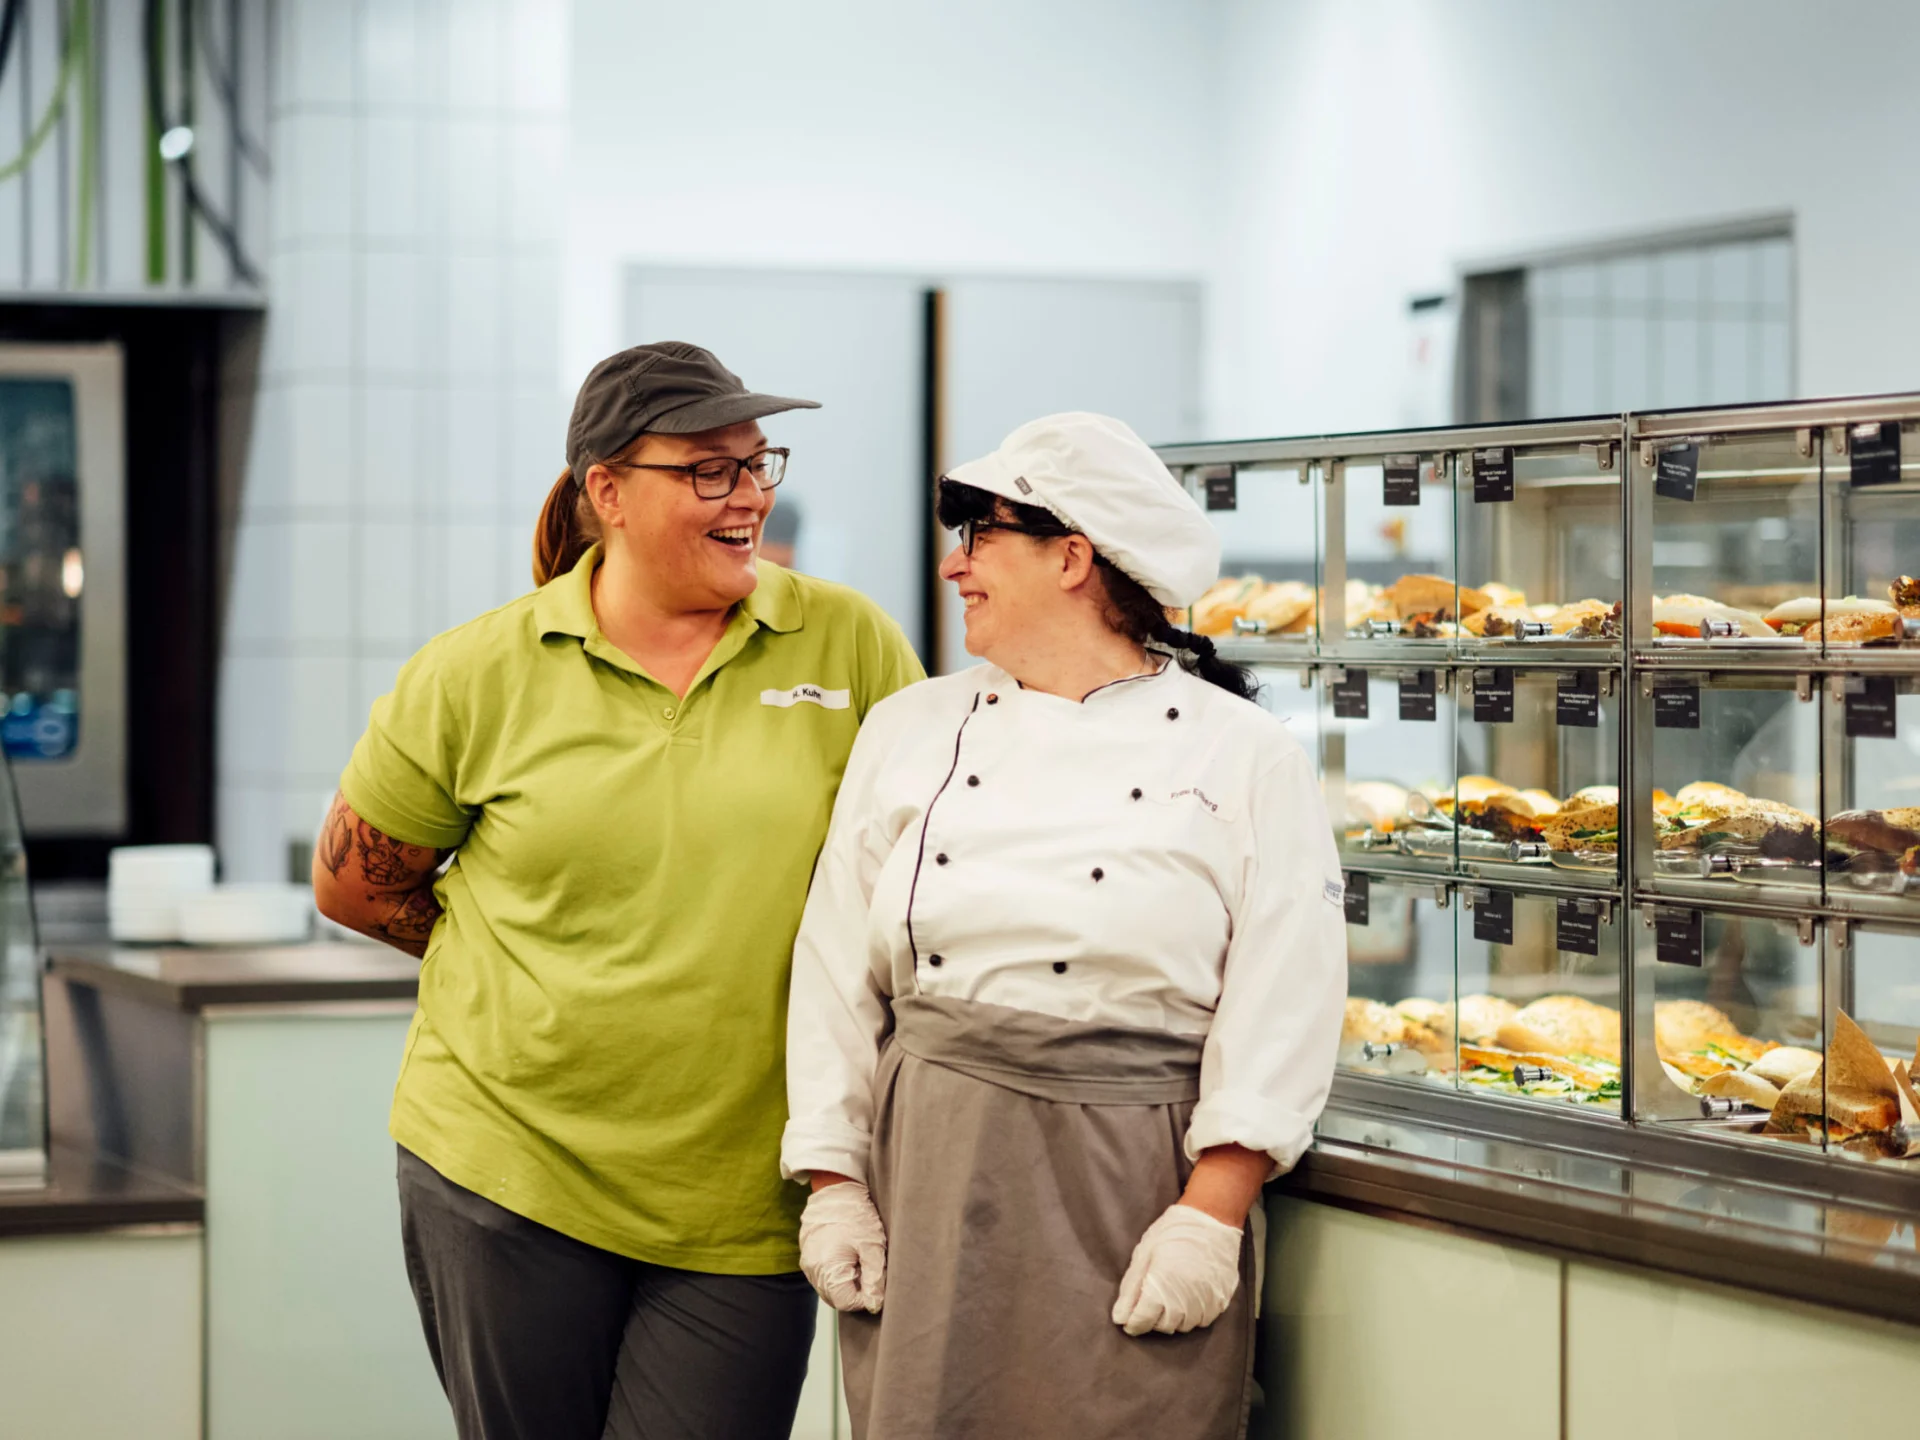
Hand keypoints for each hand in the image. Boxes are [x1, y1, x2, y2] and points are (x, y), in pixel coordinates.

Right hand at [798, 1180, 886, 1313]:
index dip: (865, 1298)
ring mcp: (807, 1263)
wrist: (836, 1188)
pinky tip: (848, 1254)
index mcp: (827, 1268)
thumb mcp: (872, 1246)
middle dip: (856, 1289)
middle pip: (836, 1298)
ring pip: (829, 1287)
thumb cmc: (855, 1214)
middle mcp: (812, 1270)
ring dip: (846, 1281)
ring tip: (858, 1258)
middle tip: (868, 1267)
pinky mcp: (808, 1256)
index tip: (876, 1282)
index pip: (846, 1303)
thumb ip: (874, 1278)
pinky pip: (823, 1275)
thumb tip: (875, 1304)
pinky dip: (837, 1272)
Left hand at [1111, 1202, 1241, 1336]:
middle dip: (1152, 1320)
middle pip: (1164, 1325)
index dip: (1134, 1323)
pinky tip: (1186, 1300)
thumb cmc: (1173, 1232)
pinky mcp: (1222, 1300)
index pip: (1144, 1319)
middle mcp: (1187, 1298)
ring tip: (1167, 1299)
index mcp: (1163, 1284)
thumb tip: (1119, 1317)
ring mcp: (1207, 1301)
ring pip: (1184, 1326)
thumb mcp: (1144, 1254)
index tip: (1129, 1322)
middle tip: (1149, 1304)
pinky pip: (1203, 1321)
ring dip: (1172, 1319)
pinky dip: (1191, 1316)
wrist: (1212, 1219)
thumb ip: (1131, 1289)